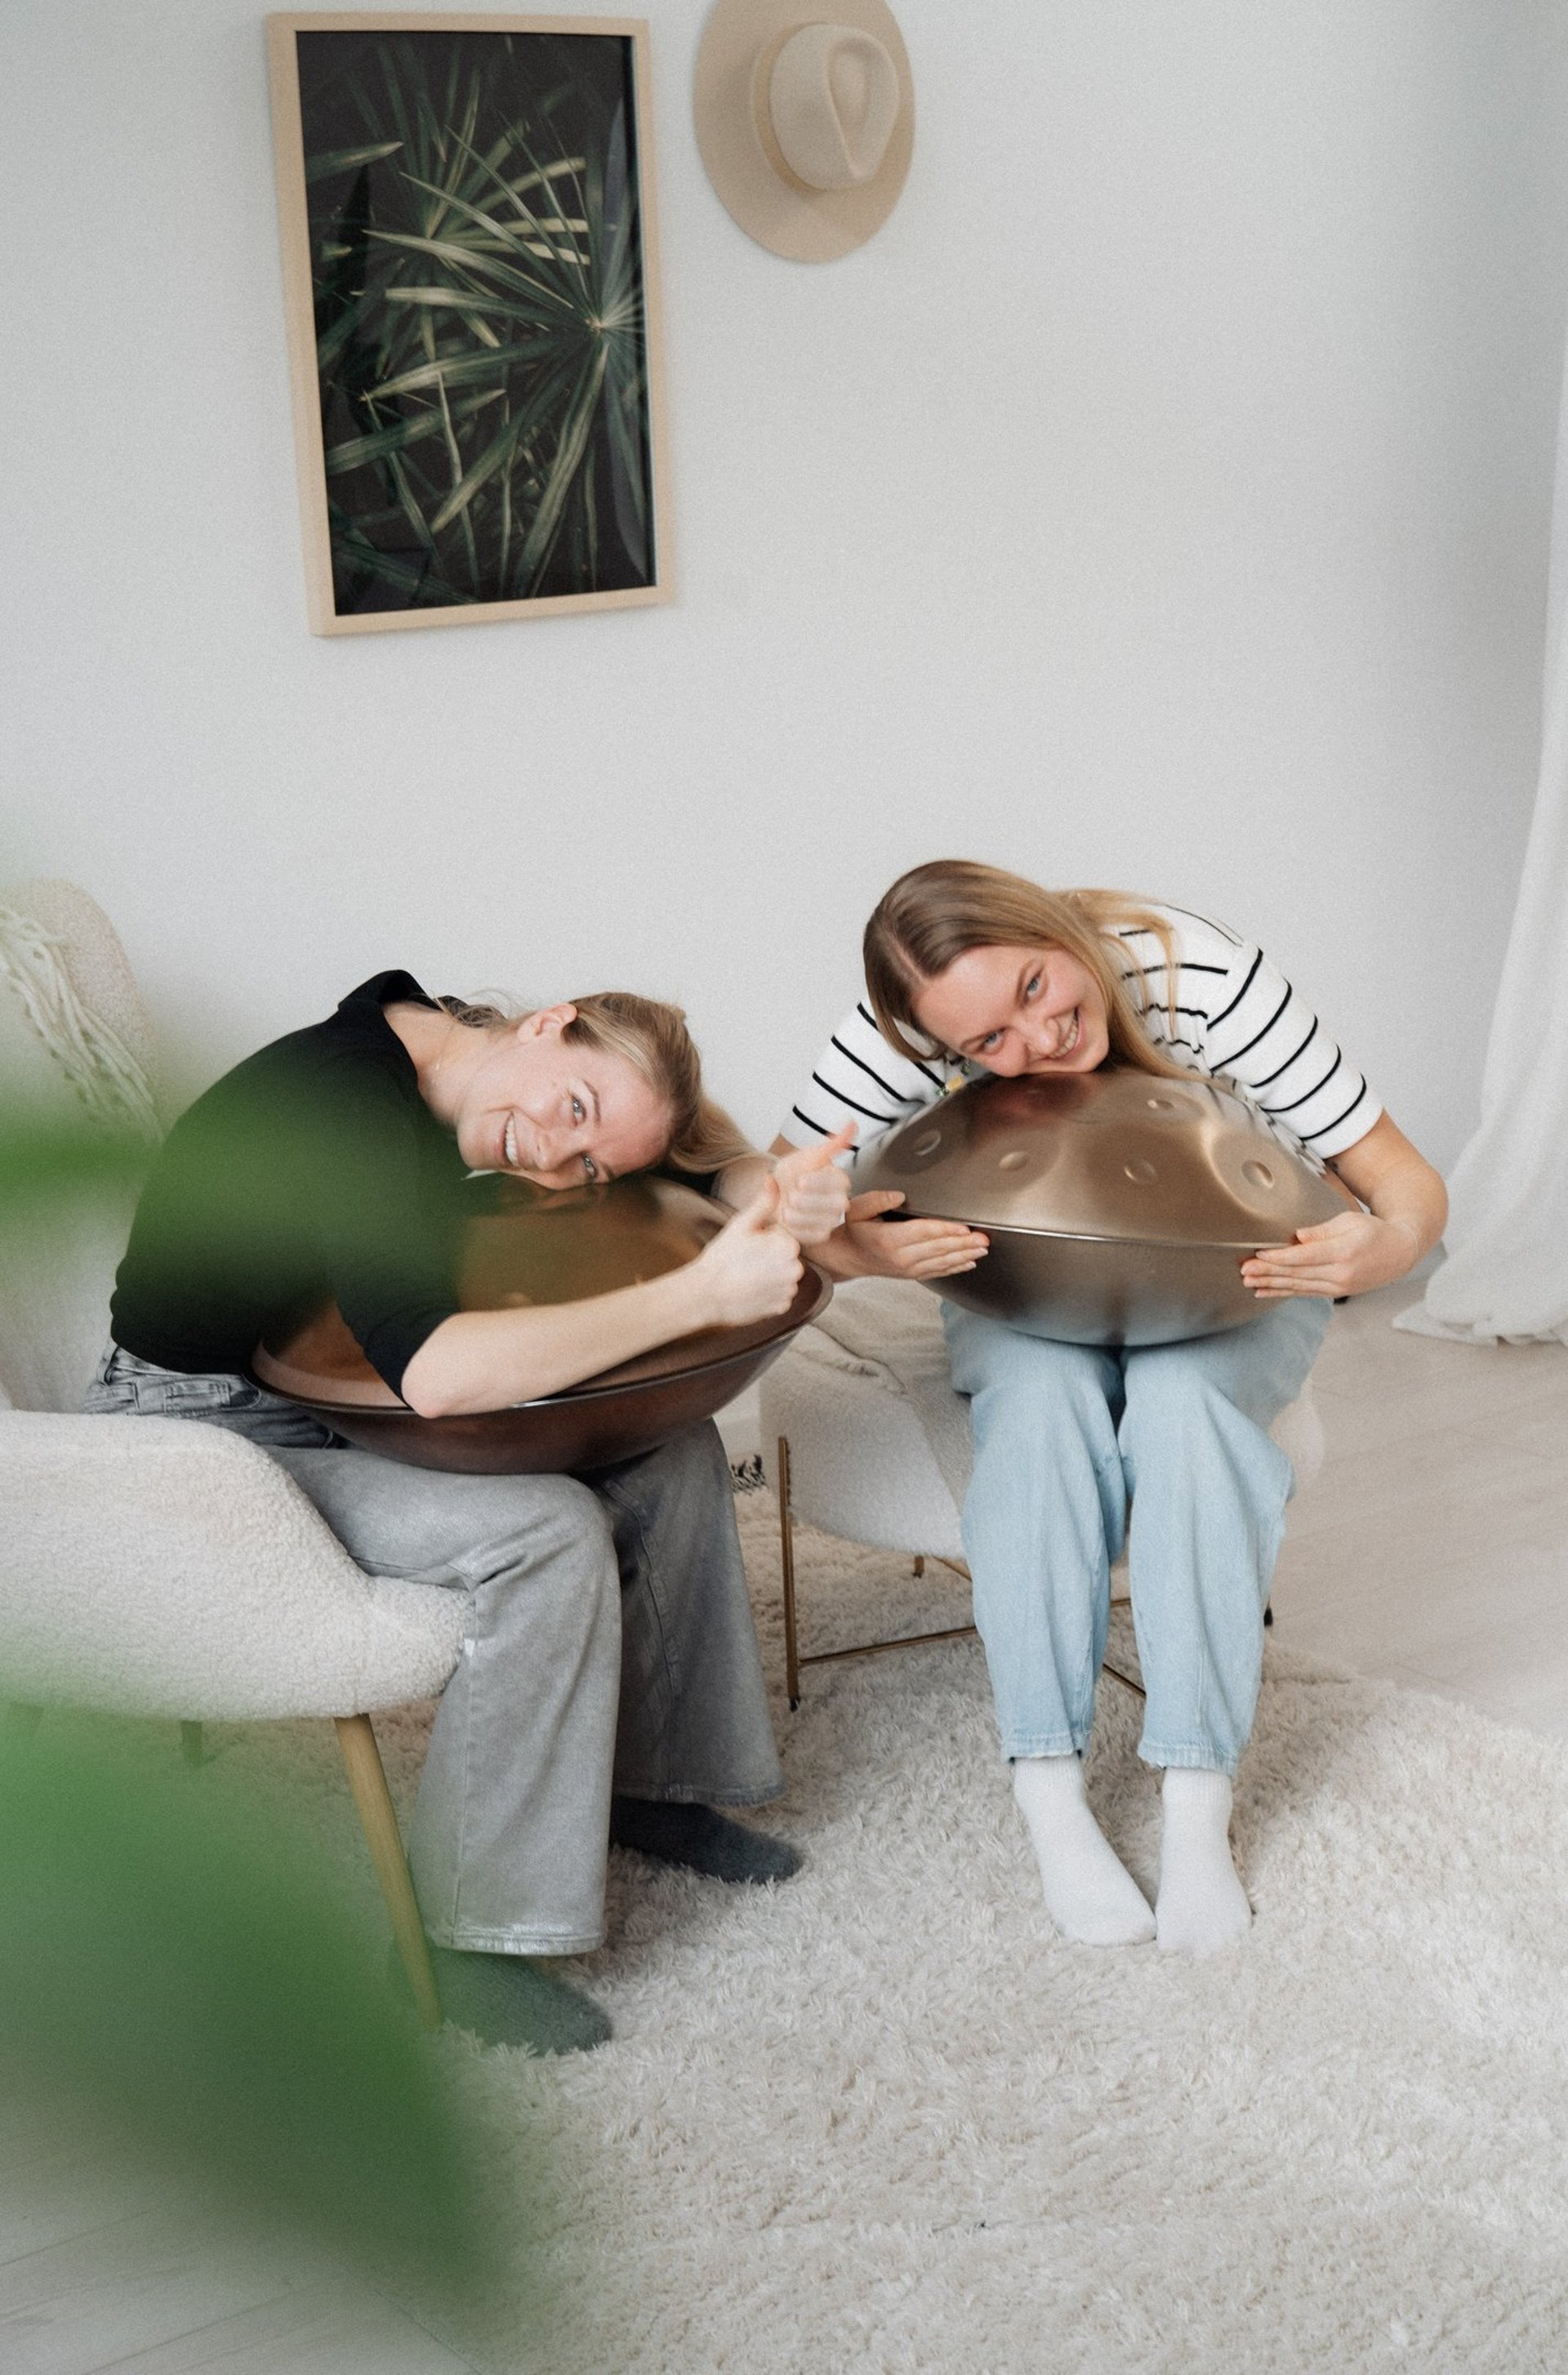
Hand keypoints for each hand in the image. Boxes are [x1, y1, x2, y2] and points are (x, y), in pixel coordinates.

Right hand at [688, 1176, 803, 1326]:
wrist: (704, 1294)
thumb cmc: (722, 1257)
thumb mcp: (742, 1224)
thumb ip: (764, 1202)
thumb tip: (773, 1178)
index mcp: (789, 1246)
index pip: (784, 1238)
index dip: (766, 1240)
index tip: (749, 1247)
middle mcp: (796, 1270)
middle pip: (787, 1258)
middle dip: (771, 1258)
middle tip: (746, 1261)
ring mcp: (789, 1291)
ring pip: (784, 1278)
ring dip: (771, 1276)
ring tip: (746, 1276)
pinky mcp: (781, 1308)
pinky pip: (779, 1296)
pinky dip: (767, 1294)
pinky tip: (749, 1290)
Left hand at [770, 1123, 856, 1245]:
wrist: (775, 1192)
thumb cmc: (793, 1172)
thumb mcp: (808, 1155)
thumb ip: (832, 1143)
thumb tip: (853, 1122)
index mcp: (840, 1179)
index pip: (841, 1183)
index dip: (819, 1183)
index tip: (800, 1179)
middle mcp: (841, 1201)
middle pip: (836, 1205)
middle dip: (809, 1200)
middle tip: (791, 1195)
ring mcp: (831, 1220)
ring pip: (826, 1222)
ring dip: (801, 1214)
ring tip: (785, 1207)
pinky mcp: (819, 1235)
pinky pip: (815, 1236)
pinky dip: (797, 1228)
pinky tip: (786, 1219)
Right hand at [813, 1189, 988, 1282]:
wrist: (847, 1258)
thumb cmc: (854, 1231)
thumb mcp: (857, 1209)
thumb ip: (877, 1200)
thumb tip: (899, 1196)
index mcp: (889, 1238)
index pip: (924, 1232)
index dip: (946, 1230)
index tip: (965, 1228)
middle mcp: (900, 1256)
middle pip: (938, 1248)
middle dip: (964, 1243)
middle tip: (983, 1238)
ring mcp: (907, 1268)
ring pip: (942, 1261)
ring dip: (964, 1255)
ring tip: (982, 1249)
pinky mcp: (912, 1275)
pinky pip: (938, 1271)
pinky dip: (955, 1267)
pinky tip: (969, 1262)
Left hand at [1241, 1209, 1420, 1300]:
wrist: (1399, 1253)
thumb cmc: (1374, 1230)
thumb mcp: (1350, 1220)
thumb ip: (1322, 1230)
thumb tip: (1297, 1237)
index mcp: (1344, 1251)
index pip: (1304, 1257)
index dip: (1279, 1257)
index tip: (1258, 1254)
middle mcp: (1341, 1273)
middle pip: (1297, 1273)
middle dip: (1268, 1272)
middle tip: (1244, 1271)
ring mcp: (1339, 1286)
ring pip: (1298, 1286)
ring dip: (1271, 1284)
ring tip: (1248, 1282)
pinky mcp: (1336, 1292)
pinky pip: (1305, 1293)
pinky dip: (1283, 1292)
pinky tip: (1265, 1291)